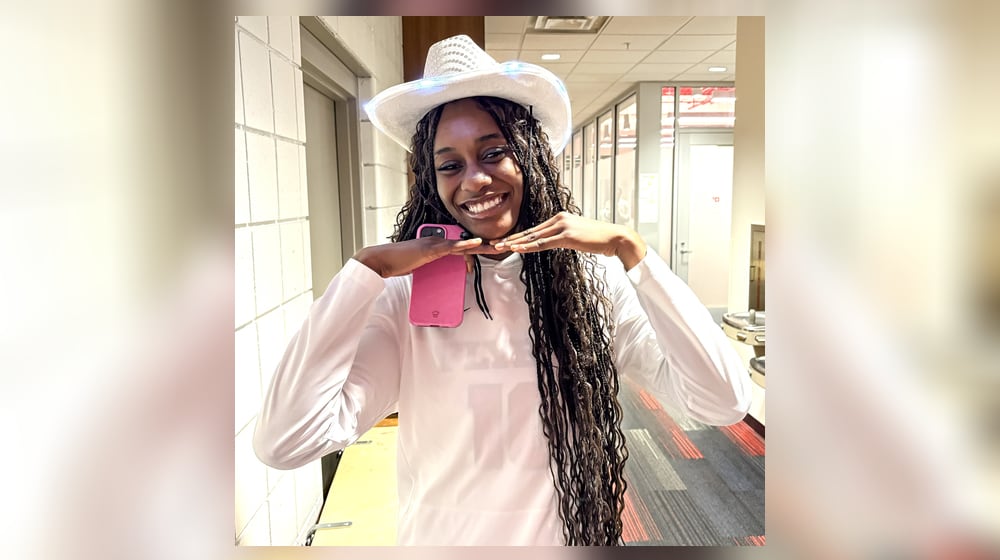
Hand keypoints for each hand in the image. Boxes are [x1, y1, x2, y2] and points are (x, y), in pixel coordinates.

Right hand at [354, 236, 491, 277]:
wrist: (381, 261)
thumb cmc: (397, 263)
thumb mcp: (420, 266)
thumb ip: (431, 267)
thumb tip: (442, 276)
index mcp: (435, 243)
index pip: (459, 246)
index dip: (474, 250)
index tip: (487, 253)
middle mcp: (436, 240)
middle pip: (465, 244)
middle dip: (484, 247)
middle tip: (501, 247)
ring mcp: (434, 243)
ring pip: (462, 244)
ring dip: (481, 246)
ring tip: (497, 247)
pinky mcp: (430, 249)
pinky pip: (451, 246)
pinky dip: (465, 245)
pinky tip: (477, 244)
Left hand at [491, 212, 647, 269]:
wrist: (614, 238)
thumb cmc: (598, 240)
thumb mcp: (577, 236)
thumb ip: (563, 237)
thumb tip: (553, 243)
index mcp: (559, 218)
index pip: (534, 229)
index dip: (518, 237)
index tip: (505, 242)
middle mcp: (558, 219)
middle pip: (529, 231)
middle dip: (511, 239)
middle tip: (494, 244)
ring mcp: (562, 226)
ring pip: (533, 237)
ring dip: (515, 243)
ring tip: (500, 247)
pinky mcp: (567, 235)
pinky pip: (543, 243)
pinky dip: (529, 247)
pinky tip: (518, 249)